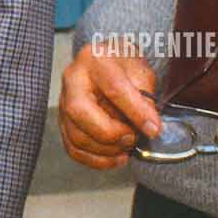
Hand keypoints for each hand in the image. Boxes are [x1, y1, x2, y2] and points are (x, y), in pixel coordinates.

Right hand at [57, 43, 160, 168]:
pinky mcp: (63, 121)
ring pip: (76, 135)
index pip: (113, 87)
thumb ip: (145, 95)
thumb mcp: (141, 70)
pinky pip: (73, 148)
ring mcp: (63, 101)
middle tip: (132, 137)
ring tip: (127, 146)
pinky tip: (116, 156)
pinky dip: (97, 160)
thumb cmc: (124, 66)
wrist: (107, 63)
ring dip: (106, 150)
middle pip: (80, 111)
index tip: (153, 129)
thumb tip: (148, 125)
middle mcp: (73, 78)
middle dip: (110, 133)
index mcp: (95, 58)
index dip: (135, 112)